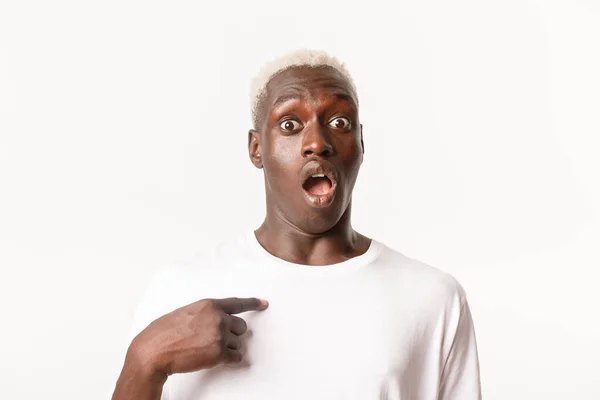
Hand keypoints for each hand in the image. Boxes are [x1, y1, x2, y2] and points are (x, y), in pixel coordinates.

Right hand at [128, 297, 268, 377]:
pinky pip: (235, 356)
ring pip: (238, 342)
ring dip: (228, 347)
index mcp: (209, 305)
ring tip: (208, 349)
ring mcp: (220, 335)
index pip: (237, 303)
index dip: (253, 303)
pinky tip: (215, 358)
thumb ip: (205, 313)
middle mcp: (218, 318)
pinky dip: (229, 359)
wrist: (154, 351)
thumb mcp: (186, 313)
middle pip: (241, 326)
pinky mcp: (219, 353)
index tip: (263, 303)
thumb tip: (216, 319)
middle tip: (216, 339)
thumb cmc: (164, 333)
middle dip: (232, 333)